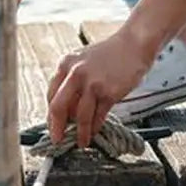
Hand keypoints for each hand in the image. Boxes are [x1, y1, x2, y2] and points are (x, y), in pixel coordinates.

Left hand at [46, 30, 153, 147]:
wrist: (134, 44)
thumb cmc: (111, 53)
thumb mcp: (83, 60)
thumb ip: (72, 80)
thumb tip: (66, 108)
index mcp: (66, 64)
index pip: (51, 95)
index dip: (51, 114)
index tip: (53, 125)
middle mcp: (76, 73)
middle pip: (59, 107)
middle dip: (57, 128)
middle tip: (58, 140)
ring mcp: (92, 83)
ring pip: (79, 116)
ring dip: (80, 132)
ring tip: (81, 141)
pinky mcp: (108, 92)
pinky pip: (98, 116)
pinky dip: (95, 127)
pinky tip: (95, 131)